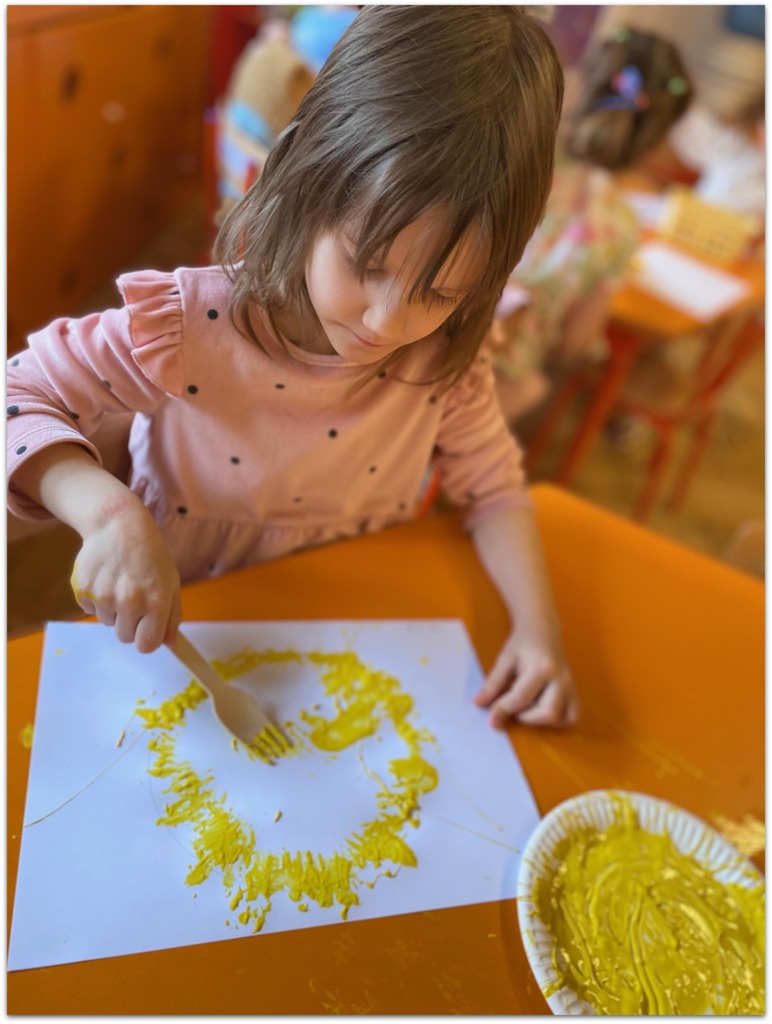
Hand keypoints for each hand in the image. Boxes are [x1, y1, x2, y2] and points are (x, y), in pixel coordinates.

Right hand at [70, 499, 180, 652]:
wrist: (118, 526)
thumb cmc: (150, 556)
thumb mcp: (171, 582)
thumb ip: (173, 616)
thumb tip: (170, 645)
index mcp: (156, 602)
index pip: (146, 645)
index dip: (146, 638)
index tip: (145, 629)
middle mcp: (129, 602)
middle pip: (124, 637)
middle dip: (130, 623)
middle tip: (133, 597)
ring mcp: (104, 596)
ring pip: (107, 622)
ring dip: (113, 608)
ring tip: (120, 581)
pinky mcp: (83, 589)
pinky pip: (90, 609)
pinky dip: (97, 598)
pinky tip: (106, 577)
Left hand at [473, 628, 578, 727]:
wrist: (542, 629)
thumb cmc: (522, 643)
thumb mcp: (504, 660)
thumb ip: (493, 684)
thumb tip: (479, 704)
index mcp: (542, 667)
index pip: (521, 698)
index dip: (503, 710)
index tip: (491, 720)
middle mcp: (560, 678)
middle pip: (547, 713)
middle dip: (526, 717)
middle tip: (512, 707)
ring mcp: (570, 685)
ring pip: (562, 718)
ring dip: (541, 720)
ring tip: (527, 708)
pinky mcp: (573, 690)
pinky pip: (572, 715)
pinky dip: (558, 720)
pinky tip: (541, 711)